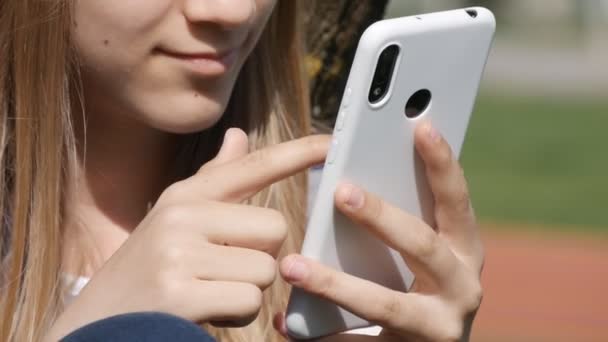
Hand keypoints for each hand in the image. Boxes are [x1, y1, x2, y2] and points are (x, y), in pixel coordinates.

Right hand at [46, 129, 330, 340]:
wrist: (99, 323)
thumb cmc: (150, 269)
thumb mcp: (177, 218)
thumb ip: (215, 180)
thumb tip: (239, 135)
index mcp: (186, 195)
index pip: (254, 166)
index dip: (298, 153)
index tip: (333, 141)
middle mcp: (182, 215)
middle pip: (275, 227)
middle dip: (259, 256)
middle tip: (220, 270)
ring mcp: (179, 253)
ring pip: (267, 269)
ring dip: (247, 289)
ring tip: (207, 292)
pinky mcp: (180, 294)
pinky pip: (250, 301)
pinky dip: (235, 315)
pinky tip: (203, 312)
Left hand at [274, 123, 482, 341]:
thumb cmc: (417, 286)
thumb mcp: (417, 251)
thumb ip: (394, 212)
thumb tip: (347, 166)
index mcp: (463, 250)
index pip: (456, 201)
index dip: (443, 164)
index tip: (420, 126)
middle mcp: (462, 287)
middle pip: (423, 247)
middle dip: (383, 218)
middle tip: (342, 191)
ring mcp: (439, 328)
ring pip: (386, 305)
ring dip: (335, 284)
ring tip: (291, 266)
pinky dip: (319, 335)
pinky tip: (283, 321)